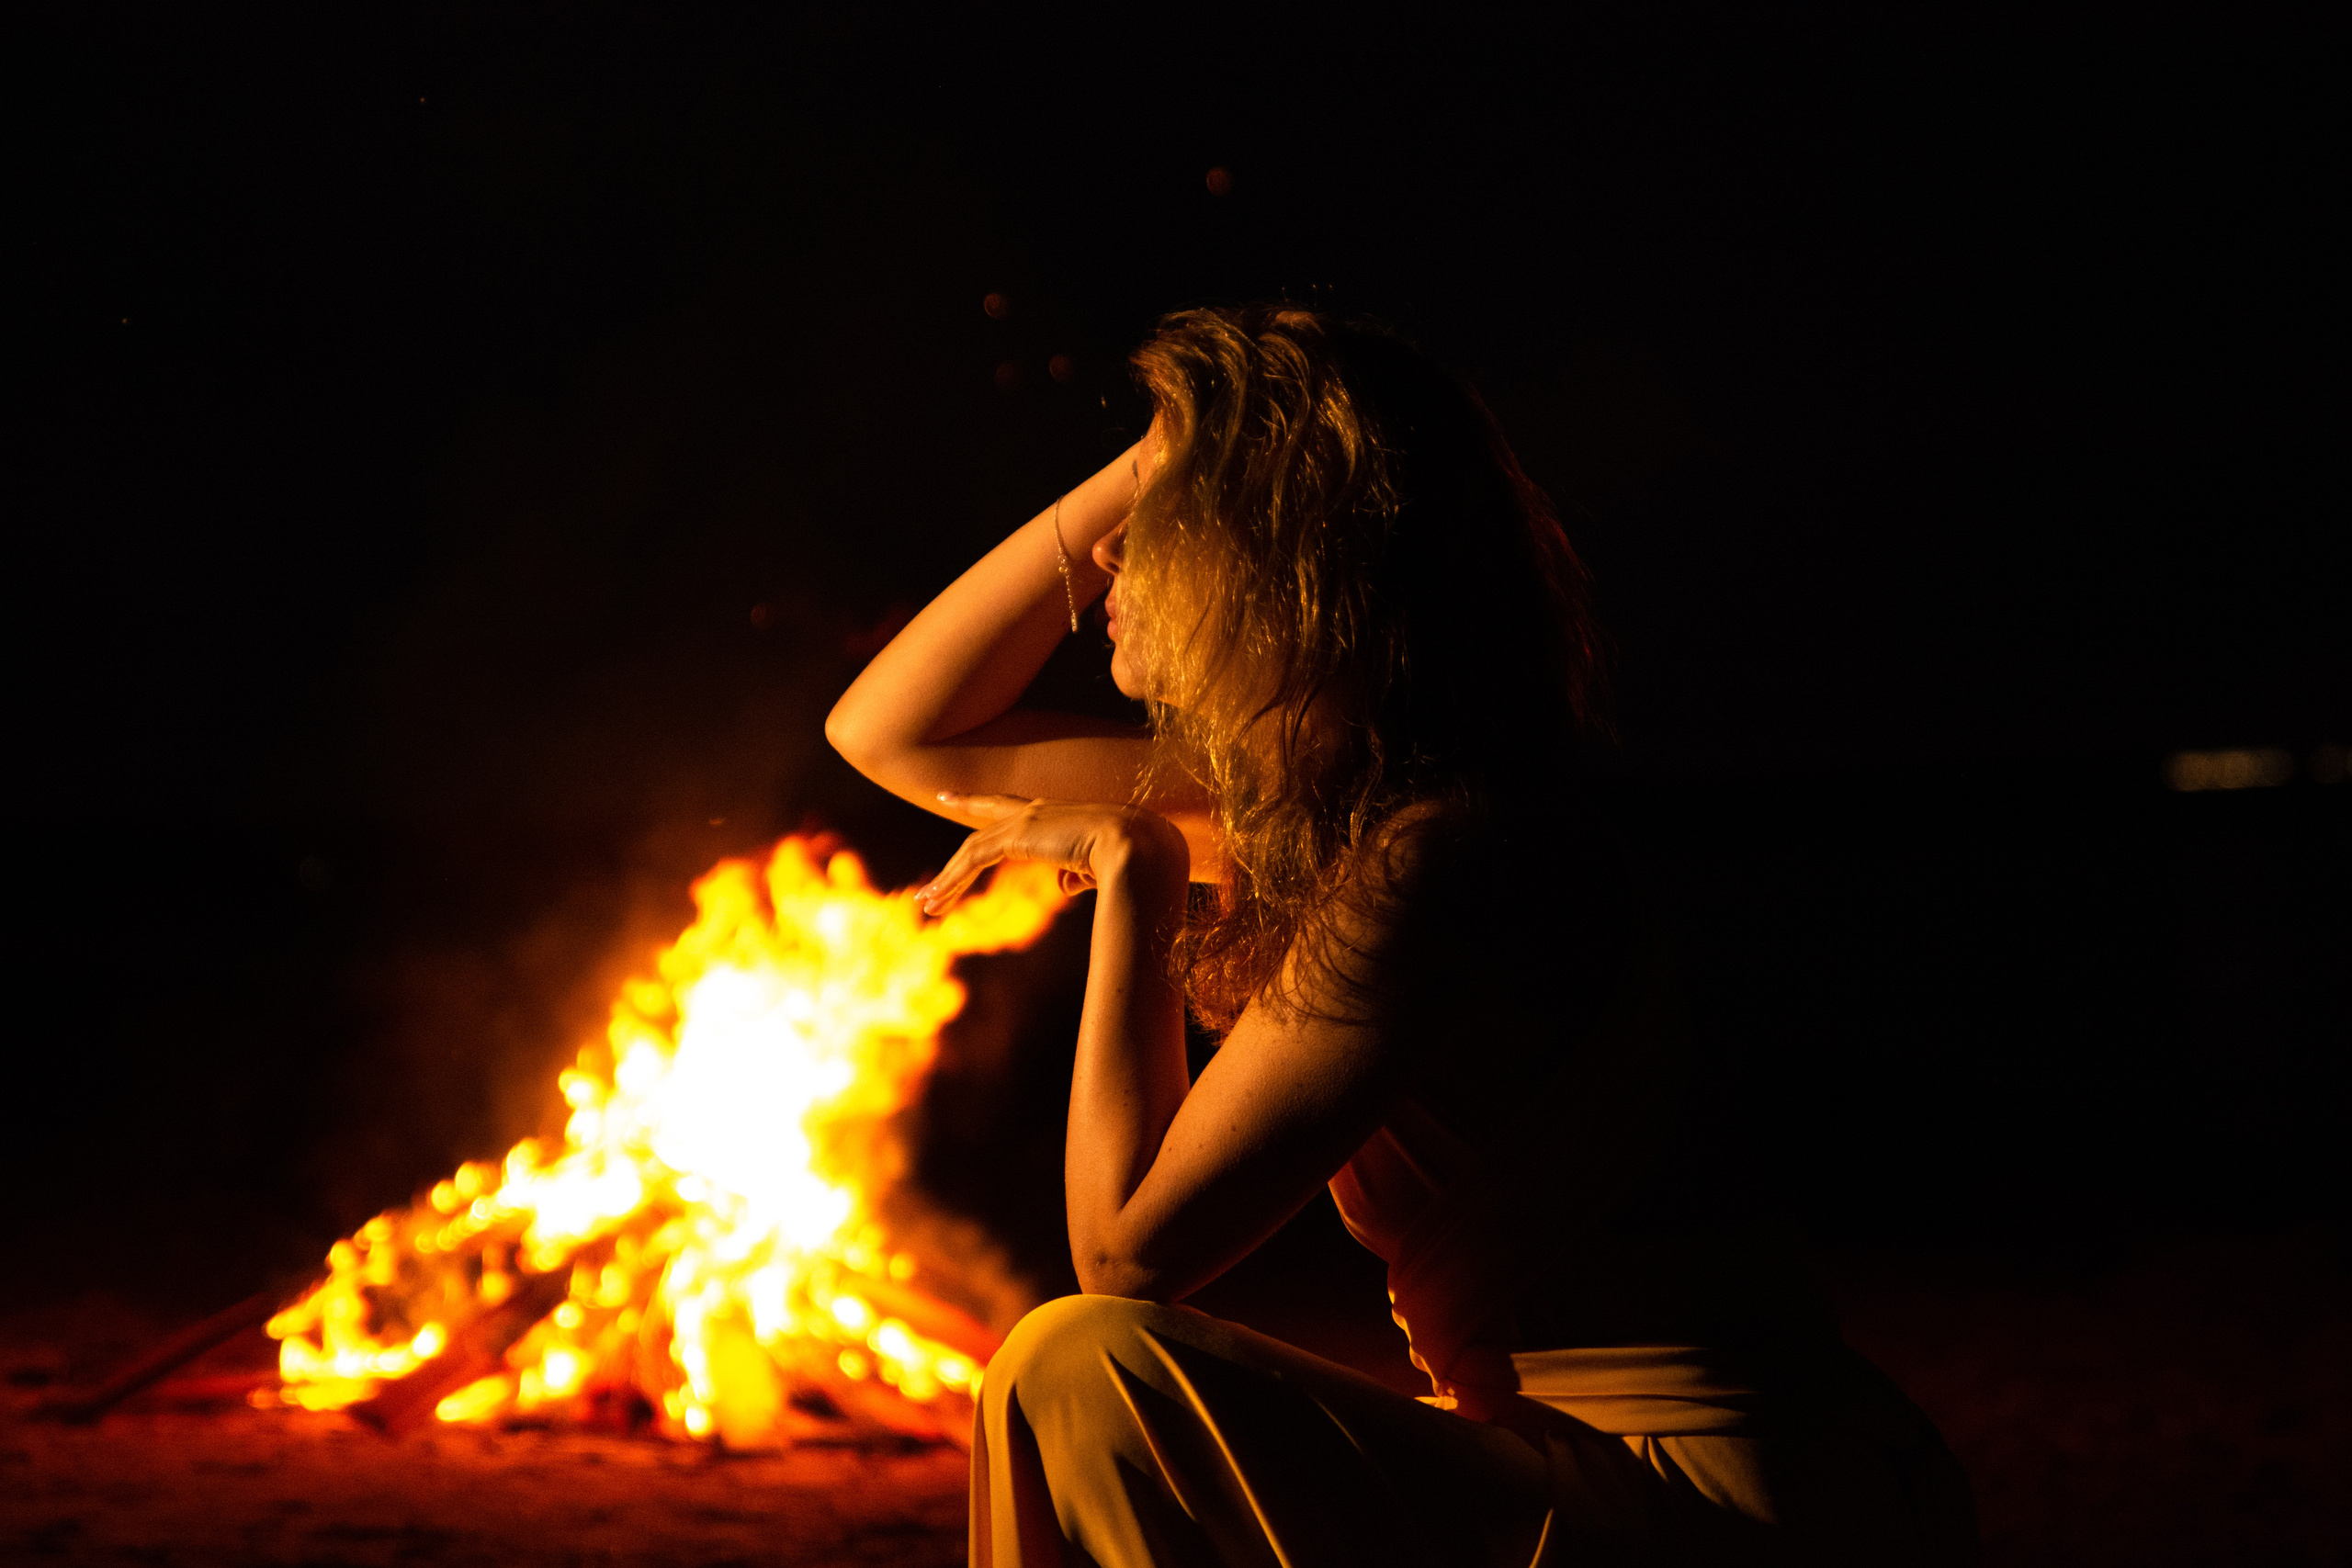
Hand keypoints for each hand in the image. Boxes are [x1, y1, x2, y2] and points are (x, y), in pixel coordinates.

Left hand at [918, 793, 1184, 913]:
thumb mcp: (1100, 868)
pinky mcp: (1016, 837)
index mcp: (1058, 815)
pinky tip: (936, 899)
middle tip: (938, 817)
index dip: (980, 802)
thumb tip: (1064, 885)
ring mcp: (1025, 821)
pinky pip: (973, 860)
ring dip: (947, 879)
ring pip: (972, 849)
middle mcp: (1037, 811)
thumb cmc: (1133, 858)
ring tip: (924, 903)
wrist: (1137, 846)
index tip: (952, 796)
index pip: (1010, 805)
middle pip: (983, 821)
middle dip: (955, 824)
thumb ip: (1078, 874)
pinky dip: (951, 880)